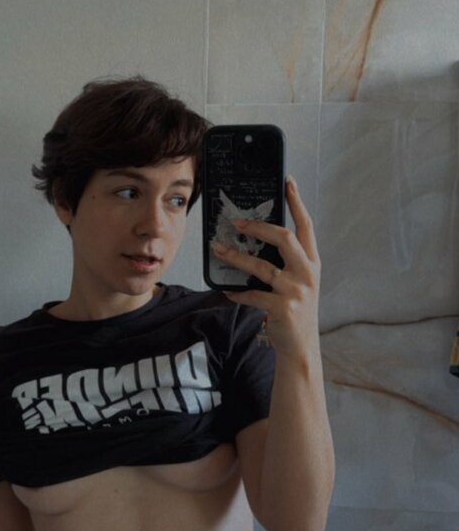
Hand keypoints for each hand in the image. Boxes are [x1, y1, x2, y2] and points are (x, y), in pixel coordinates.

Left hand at [211, 177, 320, 360]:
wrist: (300, 348)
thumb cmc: (295, 311)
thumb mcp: (297, 283)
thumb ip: (285, 263)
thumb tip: (255, 240)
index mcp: (312, 263)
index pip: (306, 226)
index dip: (297, 203)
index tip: (288, 182)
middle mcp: (307, 273)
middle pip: (284, 239)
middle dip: (258, 227)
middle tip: (237, 222)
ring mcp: (296, 291)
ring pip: (262, 266)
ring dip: (236, 257)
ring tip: (218, 250)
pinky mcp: (283, 308)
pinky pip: (253, 295)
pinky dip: (238, 292)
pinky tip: (227, 290)